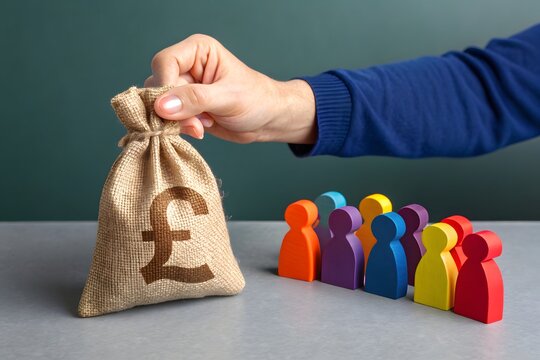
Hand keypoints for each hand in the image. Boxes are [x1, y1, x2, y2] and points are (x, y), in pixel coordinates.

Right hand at [146, 34, 316, 143]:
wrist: (267, 120)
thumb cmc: (256, 100)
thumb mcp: (228, 98)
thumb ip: (195, 100)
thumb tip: (161, 106)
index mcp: (197, 51)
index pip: (164, 63)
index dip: (164, 86)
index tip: (171, 110)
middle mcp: (186, 66)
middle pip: (158, 85)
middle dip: (174, 109)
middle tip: (198, 123)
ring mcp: (183, 88)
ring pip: (159, 104)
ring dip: (177, 121)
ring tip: (203, 125)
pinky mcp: (183, 108)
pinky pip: (166, 118)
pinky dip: (179, 128)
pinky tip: (201, 130)